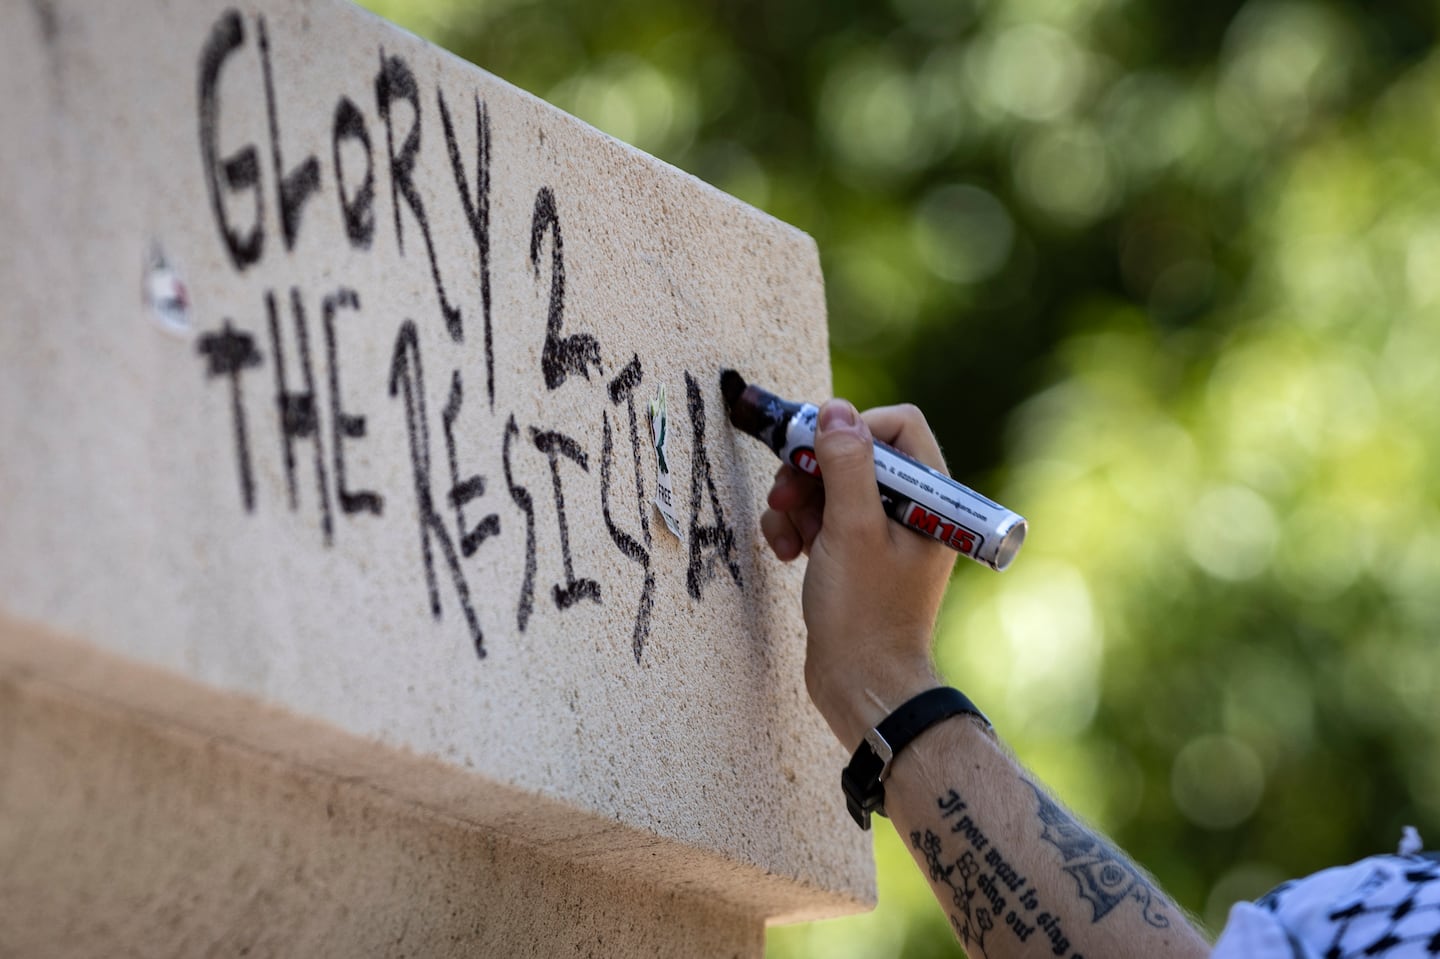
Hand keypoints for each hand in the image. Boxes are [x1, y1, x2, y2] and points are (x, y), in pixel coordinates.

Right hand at [761, 400, 957, 749]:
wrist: (861, 685)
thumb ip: (847, 466)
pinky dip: (797, 526)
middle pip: (854, 452)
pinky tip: (787, 553)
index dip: (851, 428)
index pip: (897, 426)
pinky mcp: (854, 552)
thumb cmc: (865, 614)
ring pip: (829, 484)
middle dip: (812, 470)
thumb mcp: (852, 530)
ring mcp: (881, 531)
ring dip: (797, 501)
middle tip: (785, 495)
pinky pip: (820, 516)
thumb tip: (835, 409)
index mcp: (930, 497)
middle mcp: (911, 507)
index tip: (814, 451)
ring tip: (784, 537)